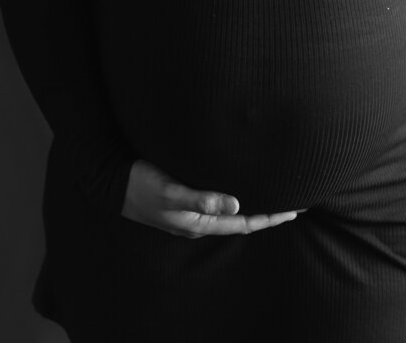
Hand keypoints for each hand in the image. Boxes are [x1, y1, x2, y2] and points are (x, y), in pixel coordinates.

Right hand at [122, 159, 299, 237]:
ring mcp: (189, 213)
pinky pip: (216, 204)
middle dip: (266, 214)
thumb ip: (201, 198)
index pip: (242, 223)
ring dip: (251, 206)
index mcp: (197, 223)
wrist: (111, 181)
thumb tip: (236, 204)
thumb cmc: (141, 185)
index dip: (269, 218)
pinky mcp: (183, 200)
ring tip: (273, 197)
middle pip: (240, 221)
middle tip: (293, 205)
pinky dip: (233, 199)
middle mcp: (197, 221)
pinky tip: (239, 189)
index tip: (293, 211)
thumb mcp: (171, 192)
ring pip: (229, 213)